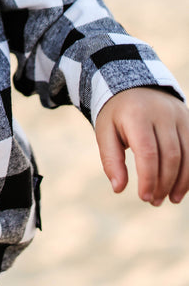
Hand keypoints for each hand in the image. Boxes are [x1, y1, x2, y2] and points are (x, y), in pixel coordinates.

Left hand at [95, 87, 188, 205]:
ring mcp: (179, 115)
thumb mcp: (105, 131)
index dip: (148, 179)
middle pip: (171, 156)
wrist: (133, 84)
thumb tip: (118, 188)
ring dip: (181, 182)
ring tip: (170, 198)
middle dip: (164, 183)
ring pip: (188, 155)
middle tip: (154, 201)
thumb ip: (111, 160)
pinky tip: (182, 187)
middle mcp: (162, 113)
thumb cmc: (117, 114)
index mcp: (137, 115)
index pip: (148, 153)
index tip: (143, 197)